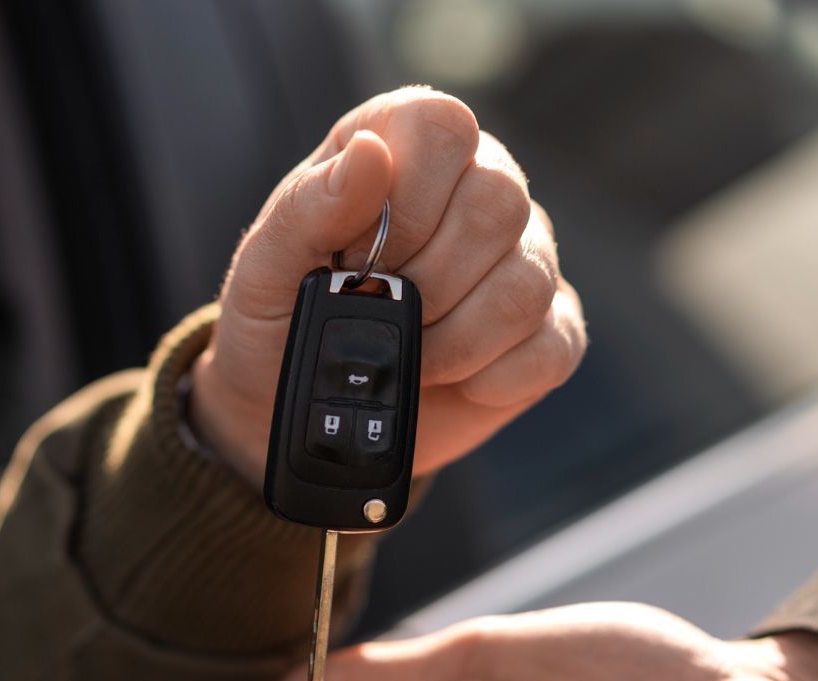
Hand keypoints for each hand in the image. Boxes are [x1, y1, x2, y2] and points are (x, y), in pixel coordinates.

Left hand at [188, 87, 585, 487]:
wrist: (307, 414)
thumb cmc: (282, 324)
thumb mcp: (265, 269)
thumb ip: (308, 207)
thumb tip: (371, 154)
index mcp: (407, 146)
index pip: (445, 128)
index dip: (408, 201)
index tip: (360, 259)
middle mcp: (480, 186)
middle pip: (500, 205)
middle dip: (427, 283)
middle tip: (379, 313)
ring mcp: (526, 259)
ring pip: (526, 285)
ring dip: (454, 342)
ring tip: (408, 354)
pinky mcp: (551, 331)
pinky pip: (551, 350)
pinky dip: (489, 380)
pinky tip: (450, 380)